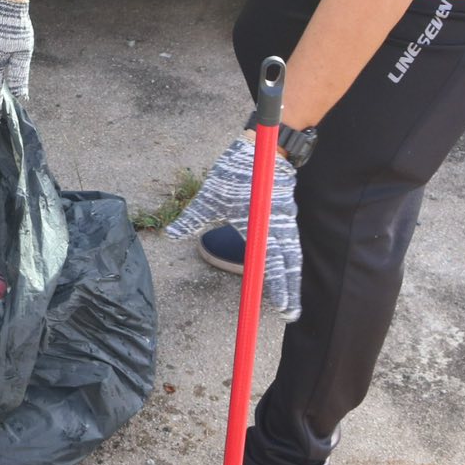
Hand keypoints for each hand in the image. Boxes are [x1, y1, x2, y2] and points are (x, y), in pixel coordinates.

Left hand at [165, 135, 303, 320]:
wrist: (263, 149)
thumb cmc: (234, 173)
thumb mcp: (209, 198)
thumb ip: (192, 220)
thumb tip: (171, 236)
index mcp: (260, 226)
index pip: (272, 264)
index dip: (278, 287)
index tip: (282, 308)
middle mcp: (278, 227)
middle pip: (288, 266)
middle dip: (290, 291)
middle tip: (291, 315)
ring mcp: (286, 221)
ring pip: (293, 256)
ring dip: (292, 279)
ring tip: (292, 302)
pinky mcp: (288, 216)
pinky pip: (293, 244)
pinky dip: (292, 262)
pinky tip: (289, 274)